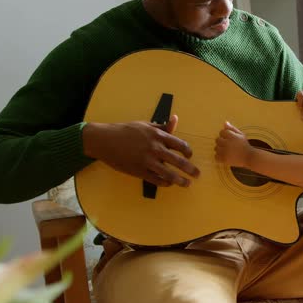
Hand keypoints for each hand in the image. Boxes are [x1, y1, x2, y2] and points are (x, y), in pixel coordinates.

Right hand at [82, 114, 199, 186]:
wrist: (105, 140)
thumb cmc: (126, 131)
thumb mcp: (145, 125)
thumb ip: (162, 126)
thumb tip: (175, 119)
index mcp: (157, 135)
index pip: (179, 145)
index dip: (188, 152)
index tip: (190, 156)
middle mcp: (154, 148)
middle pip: (178, 161)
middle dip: (190, 169)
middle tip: (197, 174)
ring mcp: (146, 161)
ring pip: (168, 173)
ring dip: (180, 180)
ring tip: (187, 184)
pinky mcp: (138, 171)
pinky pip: (155, 179)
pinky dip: (164, 182)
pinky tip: (169, 183)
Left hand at [215, 121, 253, 166]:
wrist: (249, 157)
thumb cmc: (244, 145)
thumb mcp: (240, 134)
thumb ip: (232, 128)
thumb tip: (225, 122)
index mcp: (232, 136)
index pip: (221, 132)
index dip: (224, 135)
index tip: (229, 138)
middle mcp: (227, 143)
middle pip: (217, 140)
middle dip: (222, 142)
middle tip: (228, 145)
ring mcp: (225, 152)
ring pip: (216, 148)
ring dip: (220, 149)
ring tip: (227, 151)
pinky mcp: (224, 159)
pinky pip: (216, 156)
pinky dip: (219, 157)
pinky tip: (225, 156)